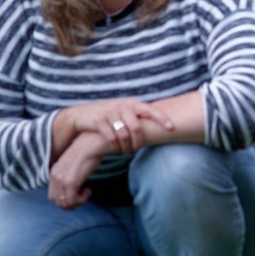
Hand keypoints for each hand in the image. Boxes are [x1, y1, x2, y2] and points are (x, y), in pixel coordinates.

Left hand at [49, 131, 105, 208]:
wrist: (93, 142)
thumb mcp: (74, 164)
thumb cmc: (89, 151)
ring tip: (86, 192)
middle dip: (70, 204)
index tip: (77, 194)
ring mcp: (62, 179)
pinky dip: (82, 200)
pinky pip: (73, 200)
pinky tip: (89, 190)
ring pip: (65, 203)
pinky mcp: (71, 181)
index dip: (64, 200)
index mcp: (54, 171)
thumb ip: (70, 174)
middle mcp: (55, 176)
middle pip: (56, 201)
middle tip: (82, 197)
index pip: (52, 195)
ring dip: (77, 202)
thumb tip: (75, 186)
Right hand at [53, 98, 173, 159]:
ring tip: (126, 152)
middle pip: (137, 128)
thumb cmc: (108, 115)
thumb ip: (137, 116)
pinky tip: (116, 149)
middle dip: (139, 142)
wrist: (82, 114)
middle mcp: (122, 106)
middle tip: (137, 149)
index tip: (172, 128)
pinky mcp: (98, 121)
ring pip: (124, 135)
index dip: (162, 119)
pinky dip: (115, 146)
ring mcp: (109, 113)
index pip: (150, 110)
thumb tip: (157, 126)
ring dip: (126, 147)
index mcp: (131, 103)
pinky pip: (111, 138)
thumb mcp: (123, 111)